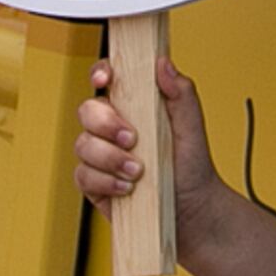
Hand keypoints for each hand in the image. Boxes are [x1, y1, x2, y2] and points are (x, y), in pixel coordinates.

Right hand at [76, 50, 218, 227]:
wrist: (192, 211)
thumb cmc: (192, 167)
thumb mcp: (192, 126)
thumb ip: (180, 92)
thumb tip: (163, 63)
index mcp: (135, 105)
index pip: (108, 79)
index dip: (100, 73)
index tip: (106, 79)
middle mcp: (112, 127)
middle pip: (88, 110)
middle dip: (107, 124)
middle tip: (133, 139)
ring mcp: (101, 154)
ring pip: (83, 144)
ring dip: (110, 158)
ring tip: (138, 171)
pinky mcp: (94, 182)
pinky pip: (83, 175)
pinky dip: (105, 181)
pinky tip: (127, 188)